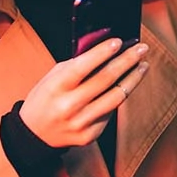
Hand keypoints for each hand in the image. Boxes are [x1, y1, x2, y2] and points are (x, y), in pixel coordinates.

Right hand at [19, 38, 149, 147]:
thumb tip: (106, 51)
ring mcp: (80, 123)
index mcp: (56, 87)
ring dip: (133, 79)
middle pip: (105, 80)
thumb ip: (76, 66)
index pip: (83, 66)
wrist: (34, 133)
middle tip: (141, 48)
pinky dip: (119, 96)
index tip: (118, 41)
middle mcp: (69, 106)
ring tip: (143, 65)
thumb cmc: (45, 98)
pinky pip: (110, 112)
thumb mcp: (52, 77)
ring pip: (116, 98)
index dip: (102, 53)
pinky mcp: (89, 135)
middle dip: (127, 61)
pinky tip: (125, 85)